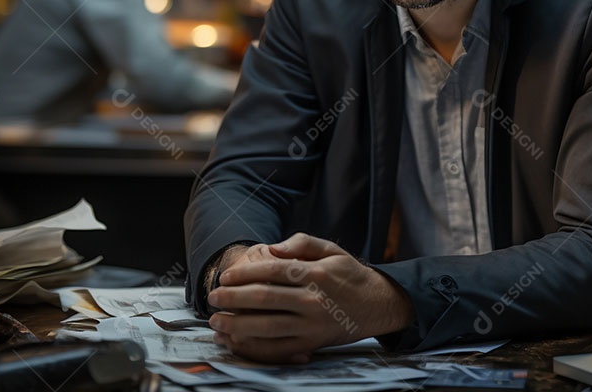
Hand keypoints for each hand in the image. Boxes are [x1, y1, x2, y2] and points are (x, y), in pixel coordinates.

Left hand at [207, 232, 413, 362]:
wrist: (378, 304)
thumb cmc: (350, 275)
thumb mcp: (332, 249)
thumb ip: (301, 243)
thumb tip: (271, 248)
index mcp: (316, 274)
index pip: (272, 272)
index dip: (244, 273)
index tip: (226, 276)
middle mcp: (313, 300)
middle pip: (265, 299)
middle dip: (233, 299)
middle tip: (213, 298)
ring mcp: (312, 325)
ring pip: (267, 327)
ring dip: (237, 325)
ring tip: (217, 321)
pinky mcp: (312, 343)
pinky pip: (278, 348)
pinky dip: (254, 347)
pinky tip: (237, 341)